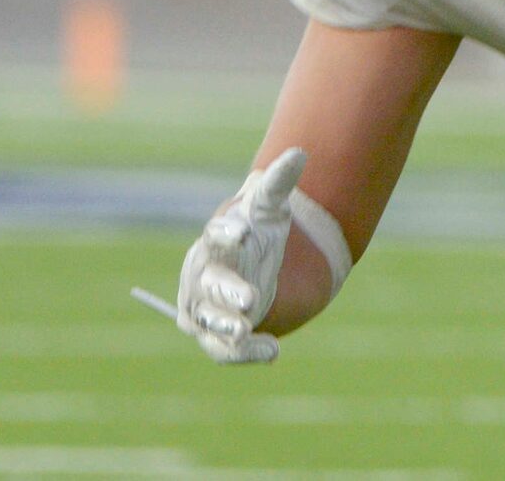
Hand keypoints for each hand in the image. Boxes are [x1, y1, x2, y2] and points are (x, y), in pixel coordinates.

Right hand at [175, 147, 306, 365]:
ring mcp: (207, 310)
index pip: (215, 236)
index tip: (241, 230)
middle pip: (210, 286)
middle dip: (227, 292)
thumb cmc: (256, 233)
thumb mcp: (270, 207)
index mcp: (215, 241)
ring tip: (246, 329)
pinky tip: (271, 353)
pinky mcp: (218, 336)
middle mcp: (204, 278)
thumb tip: (300, 152)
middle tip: (249, 298)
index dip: (225, 233)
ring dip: (227, 327)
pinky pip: (226, 349)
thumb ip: (280, 182)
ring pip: (211, 322)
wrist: (252, 267)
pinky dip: (245, 353)